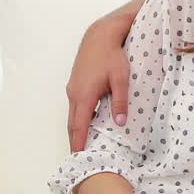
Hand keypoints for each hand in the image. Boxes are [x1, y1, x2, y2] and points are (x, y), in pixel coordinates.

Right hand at [66, 20, 132, 152]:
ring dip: (76, 129)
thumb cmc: (112, 56)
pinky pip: (76, 106)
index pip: (79, 125)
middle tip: (78, 156)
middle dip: (74, 140)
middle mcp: (74, 94)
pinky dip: (78, 118)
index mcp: (84, 95)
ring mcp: (73, 88)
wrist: (99, 36)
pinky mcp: (76, 84)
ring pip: (73, 114)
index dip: (78, 142)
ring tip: (82, 143)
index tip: (77, 156)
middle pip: (72, 123)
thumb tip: (121, 123)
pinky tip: (87, 123)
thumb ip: (120, 101)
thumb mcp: (121, 79)